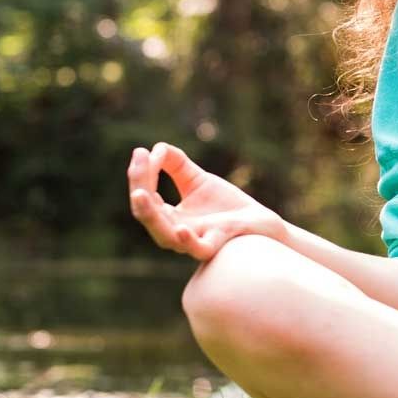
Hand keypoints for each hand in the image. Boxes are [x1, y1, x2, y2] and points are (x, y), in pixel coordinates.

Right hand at [126, 141, 284, 260]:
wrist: (259, 223)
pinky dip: (188, 242)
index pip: (143, 199)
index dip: (139, 175)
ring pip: (165, 236)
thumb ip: (175, 164)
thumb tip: (155, 148)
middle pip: (148, 215)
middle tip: (139, 162)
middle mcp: (175, 233)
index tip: (141, 151)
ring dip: (150, 215)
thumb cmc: (225, 205)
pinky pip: (199, 249)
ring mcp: (194, 240)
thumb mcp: (196, 180)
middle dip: (140, 186)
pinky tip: (181, 229)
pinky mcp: (217, 243)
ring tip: (140, 194)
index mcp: (167, 218)